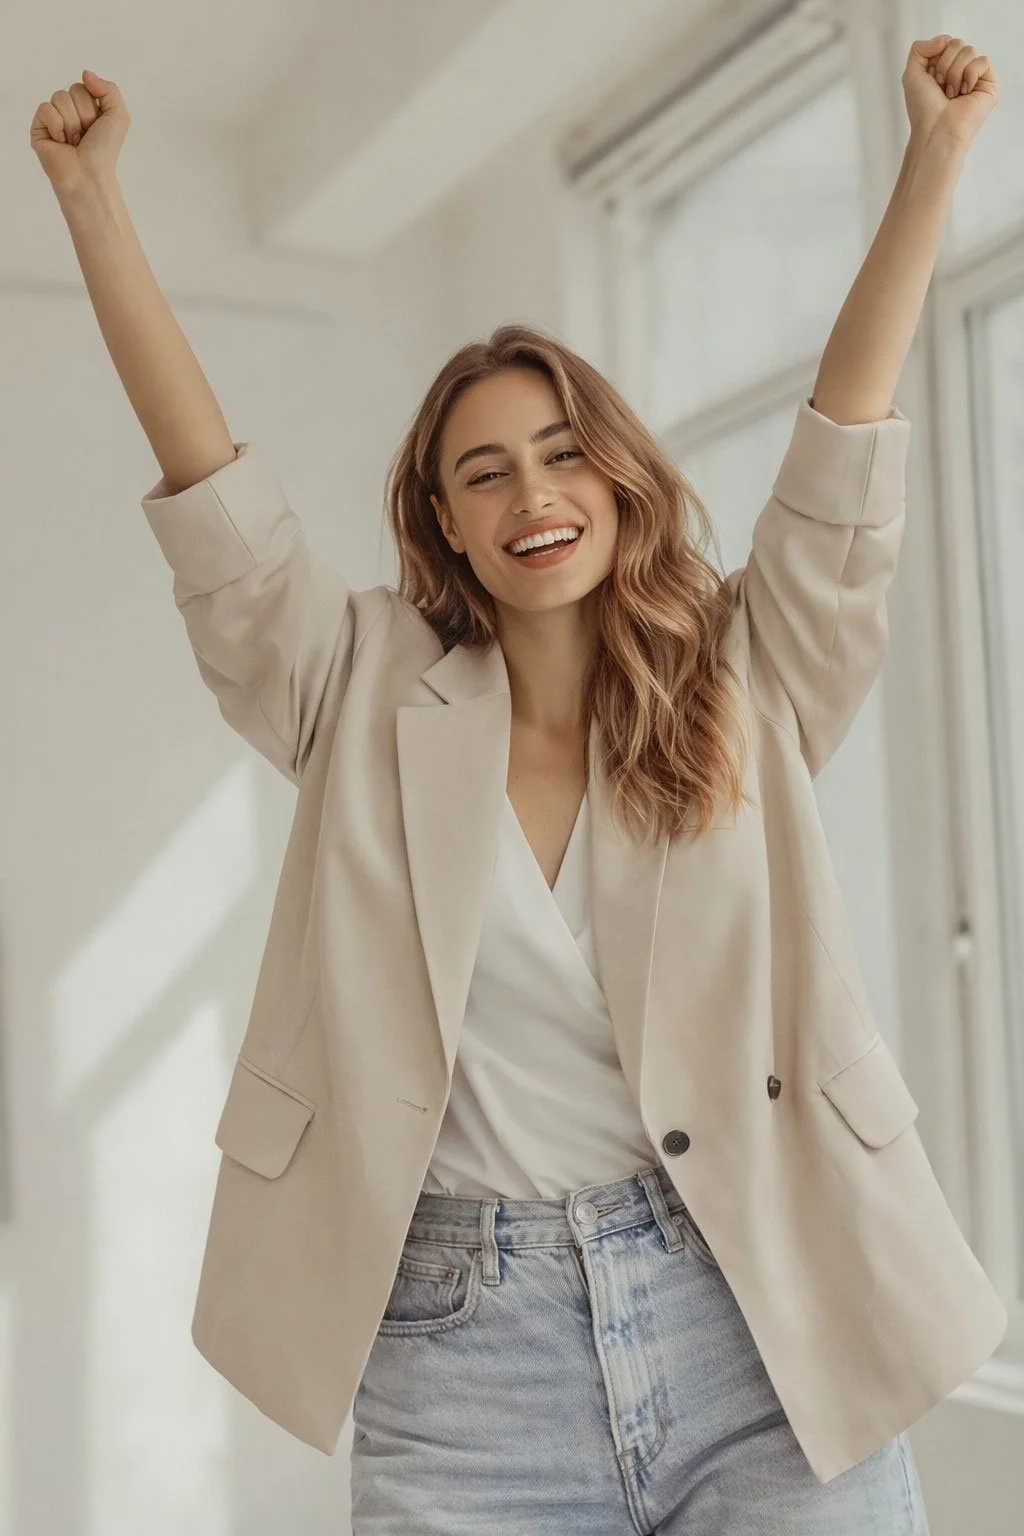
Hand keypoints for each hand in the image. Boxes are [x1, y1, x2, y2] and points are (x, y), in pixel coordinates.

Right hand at [30, 70, 129, 199]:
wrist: (89, 173)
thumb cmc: (104, 150)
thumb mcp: (119, 116)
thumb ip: (109, 89)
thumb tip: (86, 73)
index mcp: (86, 108)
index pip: (84, 86)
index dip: (93, 106)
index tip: (97, 126)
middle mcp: (69, 111)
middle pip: (73, 89)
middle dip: (84, 114)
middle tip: (85, 136)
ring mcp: (53, 119)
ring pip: (59, 97)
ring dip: (72, 122)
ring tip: (74, 141)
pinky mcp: (38, 127)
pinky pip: (45, 109)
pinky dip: (57, 126)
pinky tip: (60, 142)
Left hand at [903, 35, 998, 150]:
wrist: (936, 128)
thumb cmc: (923, 108)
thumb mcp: (911, 74)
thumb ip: (919, 49)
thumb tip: (945, 39)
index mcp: (943, 66)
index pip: (945, 42)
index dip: (936, 58)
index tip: (931, 79)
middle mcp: (959, 69)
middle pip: (957, 43)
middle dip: (944, 65)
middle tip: (941, 87)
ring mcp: (974, 76)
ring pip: (969, 50)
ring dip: (955, 73)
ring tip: (952, 94)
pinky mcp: (989, 83)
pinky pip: (983, 61)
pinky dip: (970, 75)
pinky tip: (965, 92)